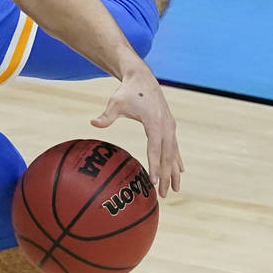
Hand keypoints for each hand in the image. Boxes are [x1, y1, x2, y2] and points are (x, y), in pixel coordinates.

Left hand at [91, 66, 182, 196]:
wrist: (142, 79)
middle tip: (162, 194)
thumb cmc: (127, 92)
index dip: (155, 166)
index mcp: (154, 122)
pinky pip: (175, 146)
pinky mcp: (170, 126)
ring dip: (174, 172)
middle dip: (166, 176)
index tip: (153, 181)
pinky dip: (177, 160)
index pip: (155, 148)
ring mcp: (170, 126)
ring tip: (175, 190)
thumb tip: (93, 123)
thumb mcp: (115, 102)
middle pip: (167, 155)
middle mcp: (166, 126)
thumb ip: (106, 115)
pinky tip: (180, 172)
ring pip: (174, 153)